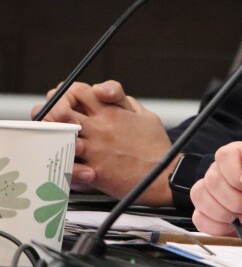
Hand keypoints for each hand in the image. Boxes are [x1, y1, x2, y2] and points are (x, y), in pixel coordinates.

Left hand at [33, 80, 174, 203]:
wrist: (163, 175)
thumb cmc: (155, 146)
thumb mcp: (145, 115)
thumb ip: (123, 101)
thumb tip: (104, 92)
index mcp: (111, 112)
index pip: (78, 91)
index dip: (67, 92)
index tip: (68, 100)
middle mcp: (99, 128)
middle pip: (60, 110)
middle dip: (52, 111)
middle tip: (55, 119)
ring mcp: (94, 150)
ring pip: (58, 136)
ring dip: (53, 136)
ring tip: (56, 140)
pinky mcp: (92, 171)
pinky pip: (66, 164)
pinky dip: (61, 162)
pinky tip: (65, 161)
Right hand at [190, 141, 241, 238]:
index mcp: (233, 153)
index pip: (223, 157)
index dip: (238, 177)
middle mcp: (216, 169)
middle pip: (212, 181)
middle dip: (235, 200)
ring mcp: (206, 190)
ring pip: (199, 196)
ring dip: (224, 212)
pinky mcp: (203, 211)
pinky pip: (198, 218)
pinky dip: (216, 226)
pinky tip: (232, 226)